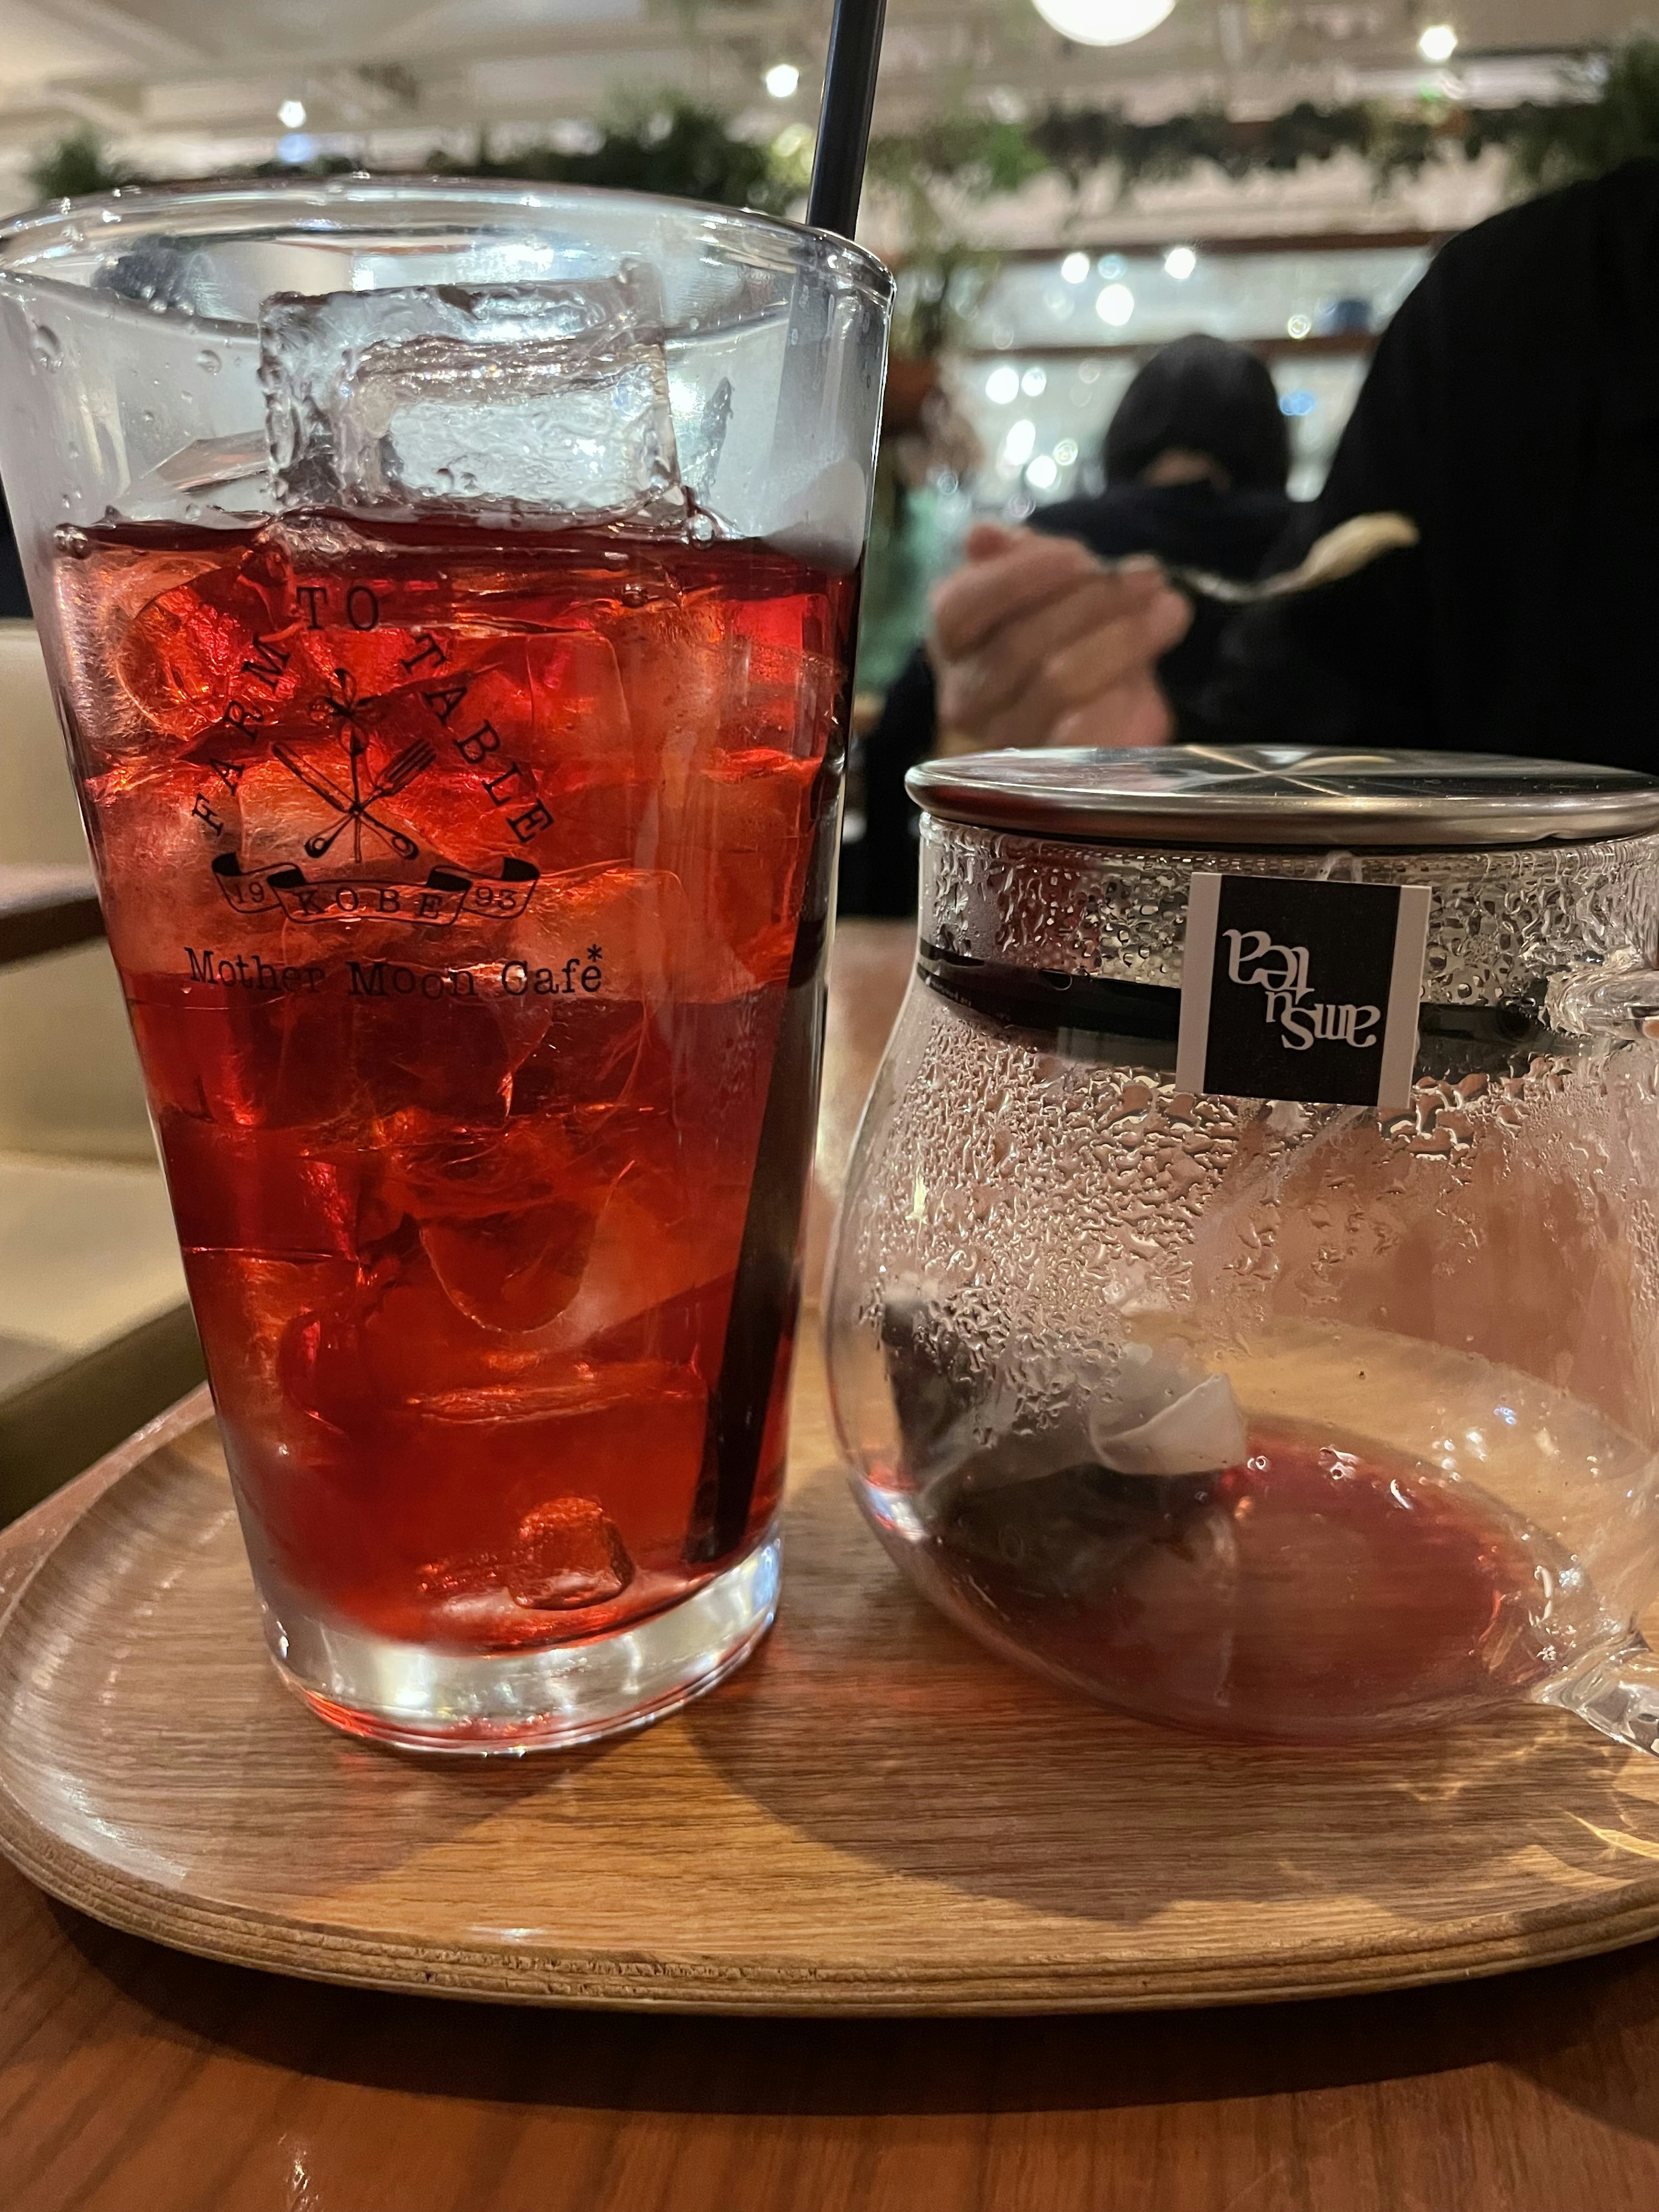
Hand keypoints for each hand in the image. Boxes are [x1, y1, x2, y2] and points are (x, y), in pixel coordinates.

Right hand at [928, 522, 1192, 750]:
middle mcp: (965, 700)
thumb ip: (1018, 559)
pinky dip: (1119, 700)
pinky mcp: (1051, 781)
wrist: (1105, 709)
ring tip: (1168, 608)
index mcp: (954, 644)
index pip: (961, 608)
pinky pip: (1081, 737)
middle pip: (1020, 644)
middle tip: (1148, 576)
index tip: (1079, 556)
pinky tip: (1147, 679)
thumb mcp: (1046, 588)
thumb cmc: (1066, 636)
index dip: (1018, 577)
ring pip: (1057, 683)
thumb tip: (980, 535)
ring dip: (1122, 639)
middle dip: (1092, 602)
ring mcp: (1004, 745)